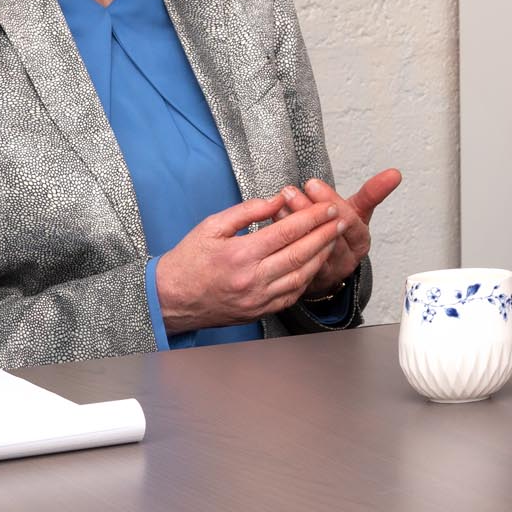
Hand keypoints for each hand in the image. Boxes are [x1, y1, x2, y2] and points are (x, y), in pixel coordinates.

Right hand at [154, 195, 344, 333]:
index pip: (286, 233)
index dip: (311, 218)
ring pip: (300, 276)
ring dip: (321, 256)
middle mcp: (252, 279)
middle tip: (340, 220)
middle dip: (324, 235)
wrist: (170, 299)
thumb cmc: (188, 260)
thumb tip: (278, 199)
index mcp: (239, 255)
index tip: (327, 207)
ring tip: (333, 239)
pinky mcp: (259, 311)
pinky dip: (307, 278)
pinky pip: (292, 294)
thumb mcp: (212, 226)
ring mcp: (258, 299)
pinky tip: (315, 263)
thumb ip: (247, 211)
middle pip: (299, 254)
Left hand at [278, 168, 401, 298]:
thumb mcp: (358, 212)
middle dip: (307, 211)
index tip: (313, 184)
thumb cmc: (342, 233)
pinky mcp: (306, 280)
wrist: (328, 265)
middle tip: (290, 191)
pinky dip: (283, 238)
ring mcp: (325, 273)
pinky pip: (294, 259)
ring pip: (309, 248)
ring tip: (280, 202)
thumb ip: (373, 193)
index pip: (350, 222)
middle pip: (328, 235)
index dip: (331, 203)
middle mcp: (345, 260)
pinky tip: (274, 220)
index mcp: (360, 242)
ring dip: (292, 224)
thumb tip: (395, 173)